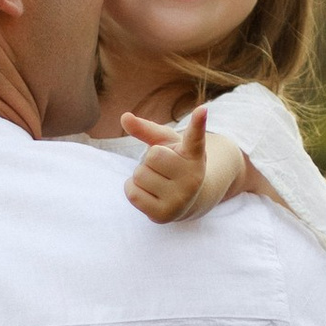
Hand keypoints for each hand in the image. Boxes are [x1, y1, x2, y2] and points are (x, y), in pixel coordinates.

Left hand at [121, 105, 248, 224]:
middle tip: (163, 169)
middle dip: (150, 160)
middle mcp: (193, 177)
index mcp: (194, 155)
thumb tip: (124, 117)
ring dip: (141, 175)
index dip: (198, 123)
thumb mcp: (164, 143)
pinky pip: (132, 193)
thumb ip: (145, 129)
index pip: (195, 137)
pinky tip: (148, 192)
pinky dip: (132, 189)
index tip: (202, 110)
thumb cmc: (173, 164)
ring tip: (158, 182)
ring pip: (139, 175)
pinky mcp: (164, 215)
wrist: (184, 199)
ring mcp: (180, 198)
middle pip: (152, 157)